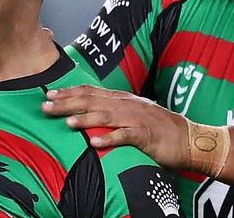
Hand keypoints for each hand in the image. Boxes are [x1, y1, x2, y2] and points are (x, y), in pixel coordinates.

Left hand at [42, 85, 189, 168]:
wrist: (188, 138)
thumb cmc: (158, 127)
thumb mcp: (133, 113)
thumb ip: (112, 110)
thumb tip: (88, 111)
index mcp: (122, 99)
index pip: (91, 91)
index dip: (69, 92)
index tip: (49, 94)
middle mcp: (127, 105)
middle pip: (92, 101)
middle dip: (68, 103)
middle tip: (46, 105)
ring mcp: (136, 119)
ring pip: (106, 116)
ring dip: (85, 118)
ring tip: (67, 122)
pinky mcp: (145, 135)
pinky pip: (125, 136)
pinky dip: (109, 138)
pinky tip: (94, 143)